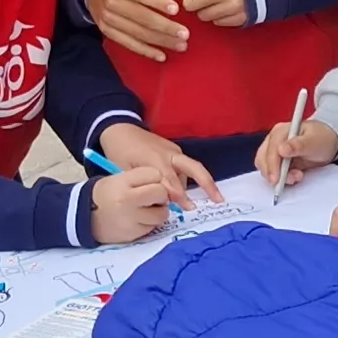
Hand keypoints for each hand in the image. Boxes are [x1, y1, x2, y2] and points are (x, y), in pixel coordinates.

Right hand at [85, 0, 190, 60]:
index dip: (158, 2)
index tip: (176, 9)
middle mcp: (110, 4)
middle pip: (141, 18)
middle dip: (165, 27)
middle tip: (185, 33)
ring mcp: (108, 20)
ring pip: (138, 33)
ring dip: (160, 41)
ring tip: (181, 45)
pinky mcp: (108, 31)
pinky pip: (128, 43)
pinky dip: (145, 51)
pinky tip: (162, 55)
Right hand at [88, 166, 181, 243]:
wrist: (85, 217)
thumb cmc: (107, 195)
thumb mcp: (119, 180)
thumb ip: (141, 180)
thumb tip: (169, 187)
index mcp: (123, 182)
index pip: (154, 174)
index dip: (155, 178)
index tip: (148, 183)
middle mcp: (127, 199)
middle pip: (161, 192)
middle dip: (160, 195)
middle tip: (152, 198)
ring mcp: (131, 218)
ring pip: (162, 213)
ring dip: (158, 212)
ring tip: (146, 210)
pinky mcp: (134, 233)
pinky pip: (153, 227)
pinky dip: (150, 223)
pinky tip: (138, 220)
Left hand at [98, 122, 221, 207]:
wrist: (120, 129)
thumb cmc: (119, 152)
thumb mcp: (125, 171)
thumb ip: (143, 185)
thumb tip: (159, 202)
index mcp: (155, 159)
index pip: (171, 181)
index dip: (179, 196)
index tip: (188, 208)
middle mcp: (169, 154)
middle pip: (194, 168)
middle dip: (207, 184)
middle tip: (218, 199)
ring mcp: (174, 150)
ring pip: (191, 168)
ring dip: (200, 183)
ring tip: (210, 198)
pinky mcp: (175, 149)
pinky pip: (185, 165)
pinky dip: (189, 178)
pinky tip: (184, 191)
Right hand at [255, 116, 337, 190]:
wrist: (329, 142)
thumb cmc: (321, 139)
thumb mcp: (313, 142)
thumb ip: (298, 145)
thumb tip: (281, 150)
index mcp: (280, 131)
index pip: (271, 150)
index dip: (272, 166)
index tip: (277, 179)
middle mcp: (274, 140)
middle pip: (263, 159)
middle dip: (273, 173)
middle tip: (290, 180)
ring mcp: (274, 151)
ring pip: (266, 167)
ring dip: (278, 177)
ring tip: (297, 177)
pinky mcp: (278, 161)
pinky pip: (273, 172)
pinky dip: (281, 178)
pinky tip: (294, 177)